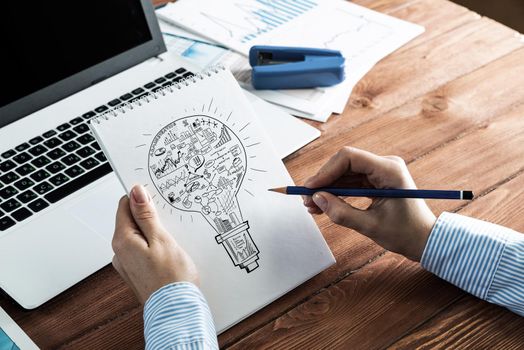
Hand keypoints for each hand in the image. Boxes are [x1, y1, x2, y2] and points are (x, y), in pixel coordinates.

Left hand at [112, 184, 198, 302]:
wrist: (176, 310)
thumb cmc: (171, 279)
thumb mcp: (161, 239)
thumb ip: (146, 215)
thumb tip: (136, 192)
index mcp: (122, 241)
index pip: (125, 205)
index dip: (142, 199)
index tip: (158, 200)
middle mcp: (120, 252)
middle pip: (131, 220)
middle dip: (150, 216)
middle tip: (169, 222)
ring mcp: (128, 263)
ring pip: (139, 235)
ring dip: (154, 232)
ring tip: (171, 240)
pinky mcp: (137, 271)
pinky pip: (143, 249)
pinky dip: (154, 245)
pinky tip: (169, 252)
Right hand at [303, 147, 435, 260]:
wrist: (426, 240)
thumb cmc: (407, 234)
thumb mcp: (370, 226)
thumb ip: (341, 212)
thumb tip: (317, 199)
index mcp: (389, 170)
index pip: (349, 158)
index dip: (326, 171)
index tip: (310, 188)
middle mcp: (385, 165)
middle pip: (344, 164)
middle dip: (323, 181)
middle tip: (306, 199)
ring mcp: (380, 172)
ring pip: (345, 173)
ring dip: (328, 188)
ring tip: (312, 205)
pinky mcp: (376, 181)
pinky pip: (351, 181)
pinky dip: (337, 192)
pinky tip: (323, 204)